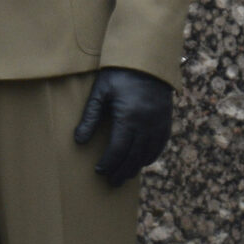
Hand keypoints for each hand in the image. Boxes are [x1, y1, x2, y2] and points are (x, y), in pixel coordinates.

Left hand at [74, 67, 173, 187]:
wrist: (147, 61)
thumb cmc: (118, 74)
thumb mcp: (100, 93)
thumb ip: (90, 118)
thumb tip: (78, 141)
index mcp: (129, 118)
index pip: (117, 150)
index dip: (108, 164)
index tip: (99, 171)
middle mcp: (146, 125)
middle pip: (133, 157)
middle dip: (121, 171)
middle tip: (111, 182)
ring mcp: (159, 124)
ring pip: (147, 154)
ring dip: (135, 167)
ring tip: (124, 176)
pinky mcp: (166, 121)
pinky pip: (160, 145)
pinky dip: (150, 156)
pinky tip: (142, 162)